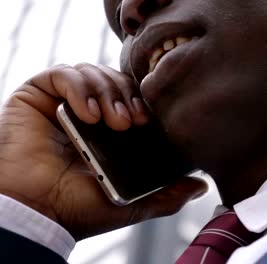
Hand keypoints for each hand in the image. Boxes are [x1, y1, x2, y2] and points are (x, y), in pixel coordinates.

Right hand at [0, 63, 206, 240]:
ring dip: (106, 92)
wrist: (36, 212)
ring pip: (94, 73)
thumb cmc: (78, 209)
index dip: (143, 101)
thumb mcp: (133, 204)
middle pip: (116, 81)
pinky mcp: (39, 94)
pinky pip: (63, 73)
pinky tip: (85, 113)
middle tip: (129, 122)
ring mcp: (64, 102)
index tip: (148, 118)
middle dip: (126, 96)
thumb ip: (168, 195)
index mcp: (110, 132)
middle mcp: (89, 113)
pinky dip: (78, 87)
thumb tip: (201, 185)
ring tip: (108, 120)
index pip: (133, 99)